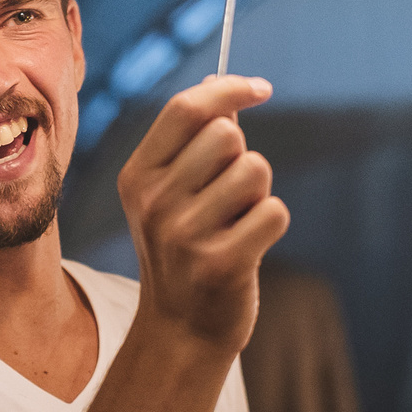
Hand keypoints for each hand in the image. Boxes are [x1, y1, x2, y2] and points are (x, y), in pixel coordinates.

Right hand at [114, 77, 289, 354]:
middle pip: (227, 136)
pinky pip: (274, 212)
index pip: (185, 109)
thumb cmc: (184, 251)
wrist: (181, 330)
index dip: (229, 89)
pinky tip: (248, 247)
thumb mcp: (168, 195)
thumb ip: (192, 140)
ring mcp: (184, 236)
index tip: (260, 89)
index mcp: (138, 178)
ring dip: (259, 193)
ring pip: (255, 171)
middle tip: (229, 196)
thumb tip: (220, 80)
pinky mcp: (221, 264)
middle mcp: (154, 204)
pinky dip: (271, 224)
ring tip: (236, 223)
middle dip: (242, 157)